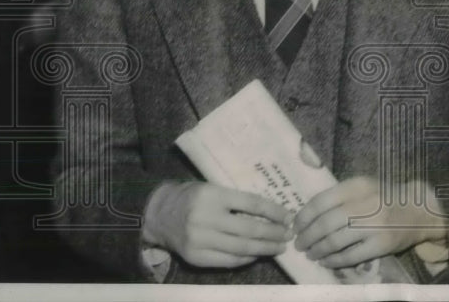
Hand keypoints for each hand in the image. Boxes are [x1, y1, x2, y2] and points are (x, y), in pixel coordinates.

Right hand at [142, 181, 292, 268]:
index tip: (289, 217)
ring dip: (265, 249)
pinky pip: (228, 260)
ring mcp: (199, 240)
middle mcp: (206, 218)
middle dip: (273, 234)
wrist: (159, 215)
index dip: (274, 212)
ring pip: (241, 248)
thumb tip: (272, 213)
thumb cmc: (192, 197)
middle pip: (249, 229)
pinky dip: (246, 258)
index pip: (252, 204)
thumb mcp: (213, 189)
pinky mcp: (195, 257)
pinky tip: (257, 254)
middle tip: (289, 235)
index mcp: (213, 195)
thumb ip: (237, 200)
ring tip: (279, 247)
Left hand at [293, 177, 447, 267]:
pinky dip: (334, 261)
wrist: (418, 210)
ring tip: (311, 254)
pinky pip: (350, 257)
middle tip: (299, 243)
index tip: (296, 226)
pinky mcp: (381, 245)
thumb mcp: (363, 187)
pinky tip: (326, 262)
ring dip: (317, 250)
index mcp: (357, 186)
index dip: (303, 217)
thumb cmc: (384, 197)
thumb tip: (307, 215)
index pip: (321, 201)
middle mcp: (365, 204)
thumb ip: (339, 196)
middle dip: (307, 237)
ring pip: (335, 241)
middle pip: (325, 224)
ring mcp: (374, 226)